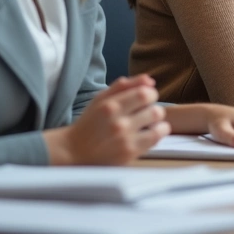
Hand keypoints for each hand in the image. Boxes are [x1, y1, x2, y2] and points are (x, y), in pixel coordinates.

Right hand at [43, 75, 169, 165]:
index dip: (150, 94)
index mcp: (110, 106)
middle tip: (144, 113)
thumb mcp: (101, 99)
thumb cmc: (89, 122)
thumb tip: (150, 80)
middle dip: (153, 109)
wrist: (73, 151)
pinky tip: (147, 133)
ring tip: (147, 123)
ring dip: (157, 122)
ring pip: (160, 125)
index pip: (145, 93)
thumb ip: (124, 86)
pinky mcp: (129, 154)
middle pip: (155, 110)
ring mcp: (125, 140)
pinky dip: (157, 134)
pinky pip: (156, 139)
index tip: (144, 99)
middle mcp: (119, 123)